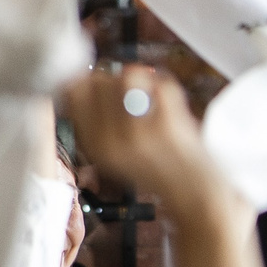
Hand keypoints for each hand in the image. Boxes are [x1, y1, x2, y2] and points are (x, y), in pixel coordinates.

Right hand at [59, 66, 229, 222]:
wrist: (193, 191)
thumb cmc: (153, 170)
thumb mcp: (110, 155)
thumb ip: (91, 121)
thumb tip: (78, 79)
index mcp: (94, 146)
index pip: (73, 91)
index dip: (86, 81)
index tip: (100, 85)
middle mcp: (111, 140)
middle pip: (99, 80)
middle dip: (114, 81)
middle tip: (132, 98)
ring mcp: (140, 131)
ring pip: (127, 75)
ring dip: (139, 81)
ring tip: (147, 98)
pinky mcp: (167, 124)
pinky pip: (160, 84)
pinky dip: (165, 88)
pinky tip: (166, 104)